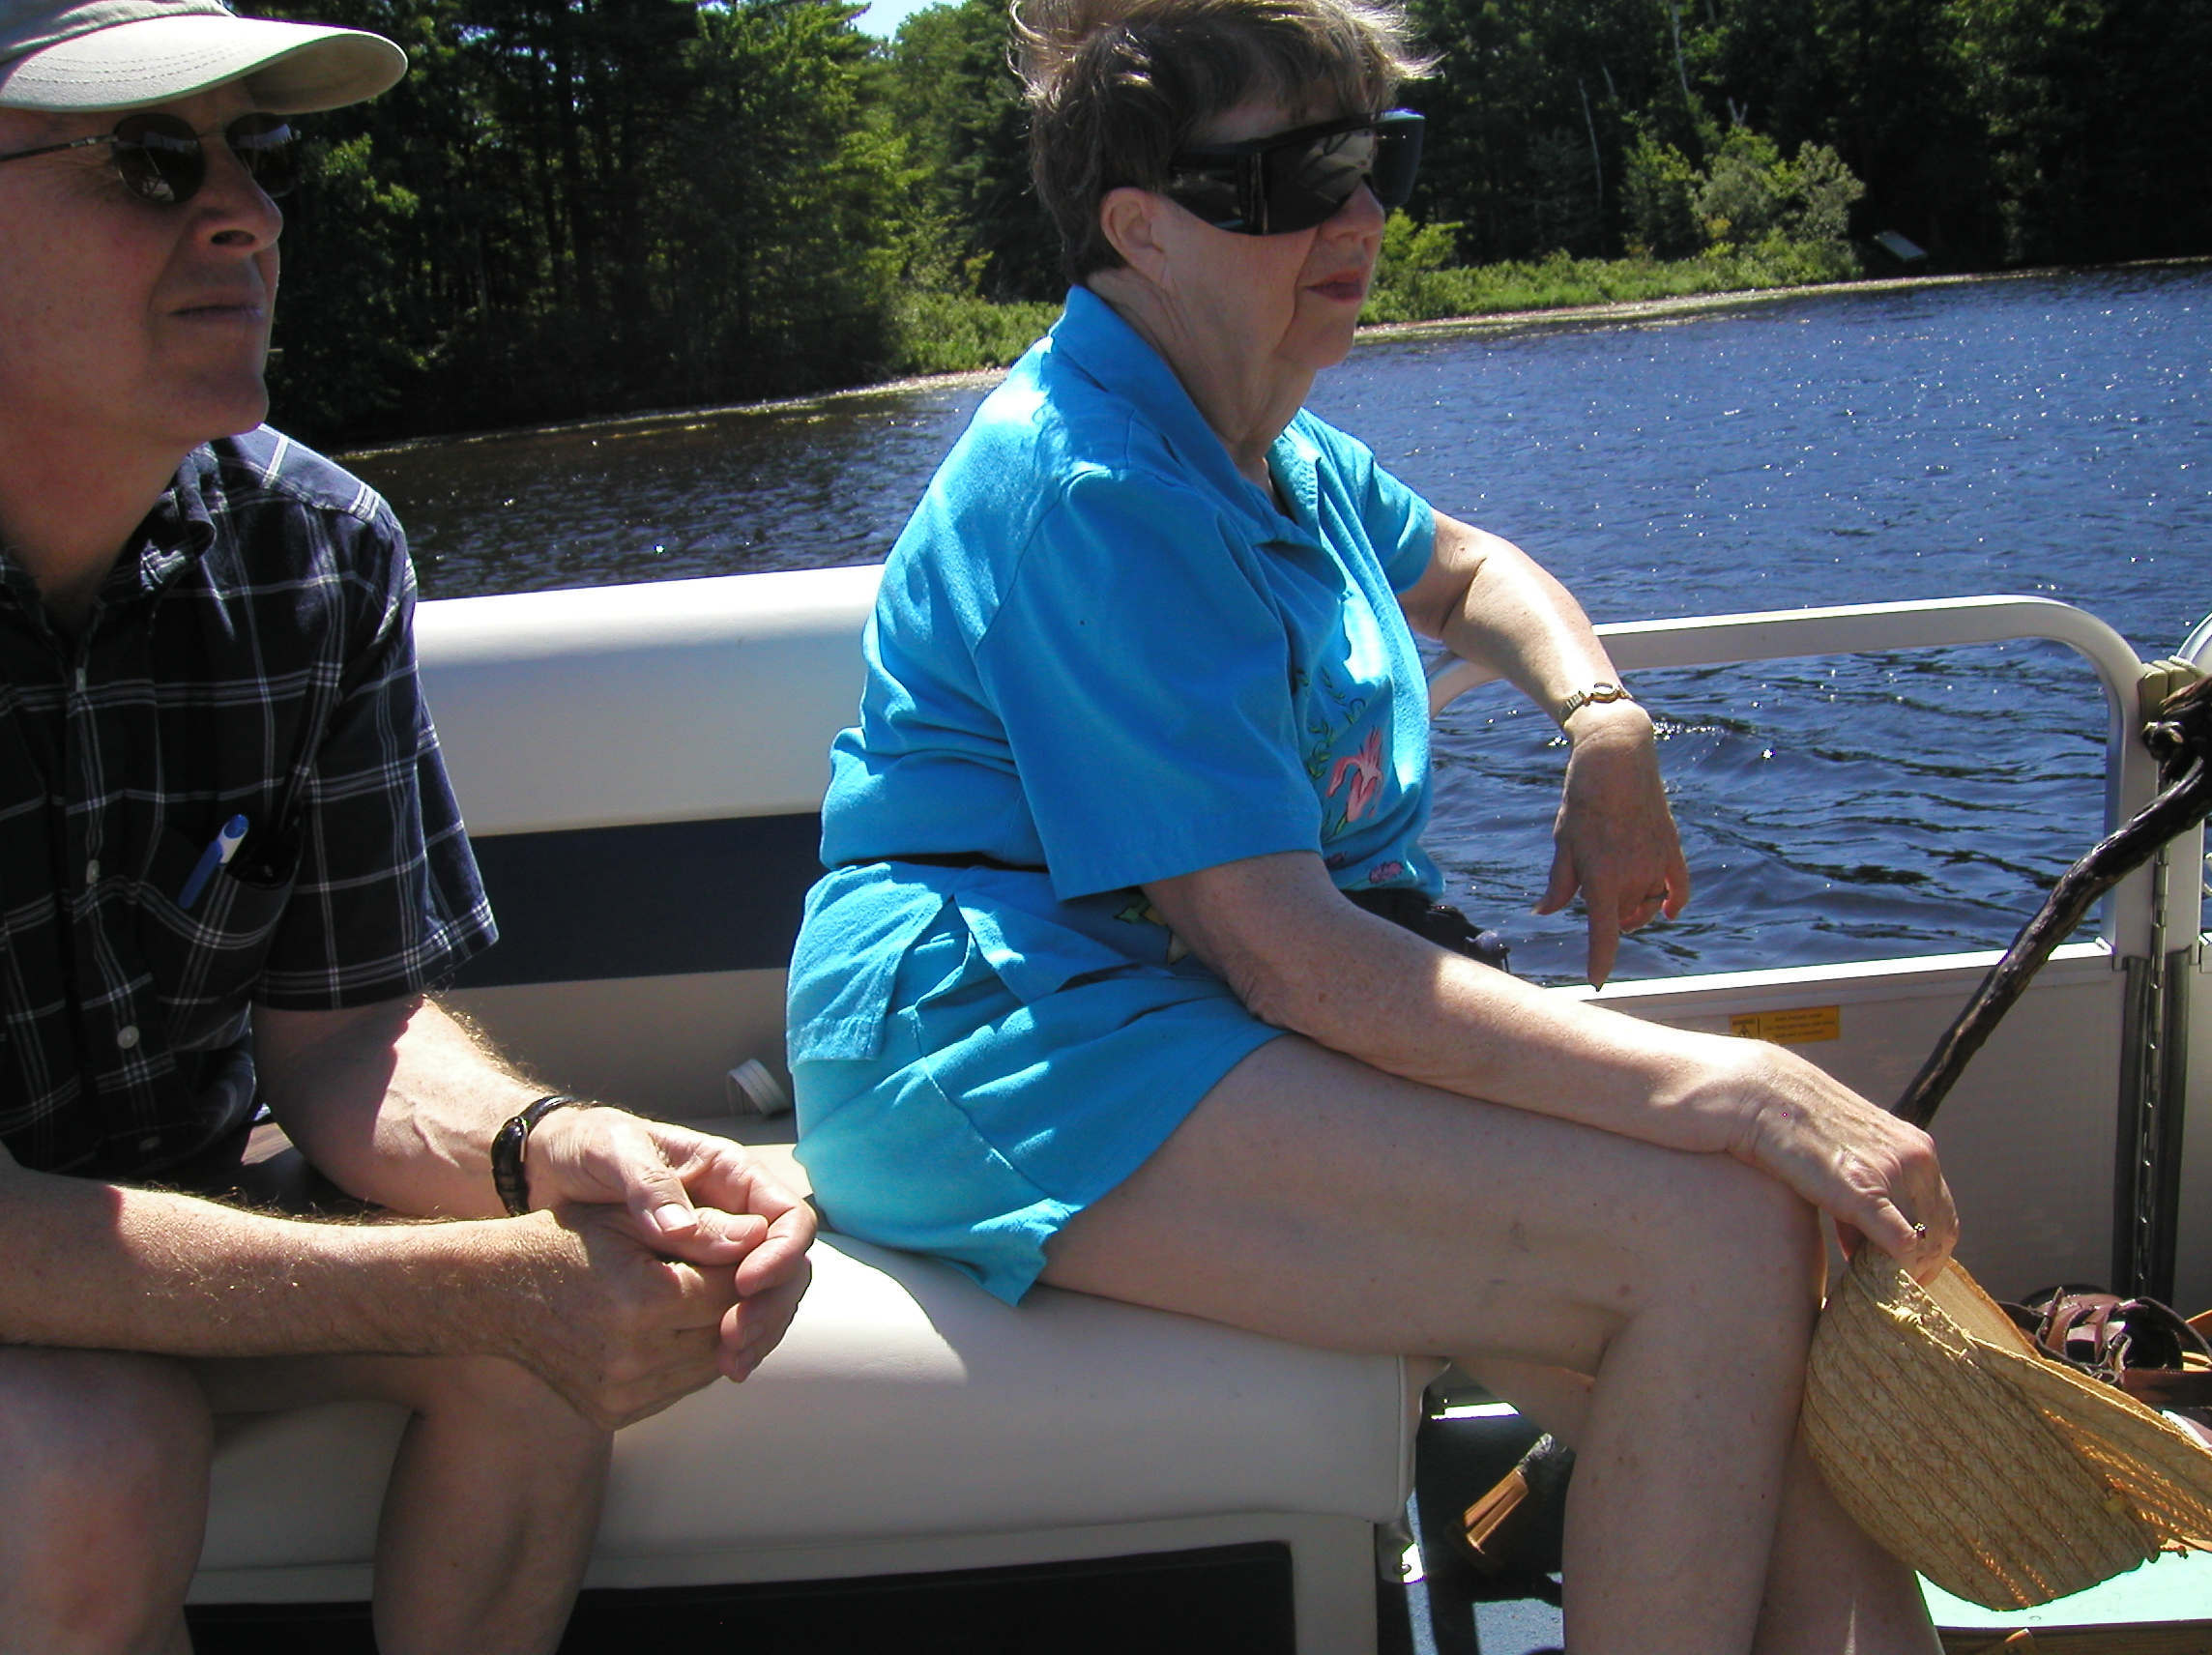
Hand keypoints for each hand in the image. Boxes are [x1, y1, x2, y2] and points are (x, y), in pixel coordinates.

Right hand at [486, 1202, 746, 1429]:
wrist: (498, 1293)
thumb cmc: (567, 1243)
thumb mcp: (629, 1220)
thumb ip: (699, 1228)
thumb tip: (761, 1233)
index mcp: (642, 1302)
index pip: (732, 1289)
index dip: (748, 1265)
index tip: (748, 1248)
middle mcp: (633, 1358)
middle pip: (727, 1331)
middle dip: (741, 1301)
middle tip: (737, 1273)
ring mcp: (622, 1394)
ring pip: (709, 1365)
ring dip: (721, 1333)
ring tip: (711, 1298)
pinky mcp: (614, 1414)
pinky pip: (679, 1387)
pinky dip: (691, 1359)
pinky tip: (683, 1329)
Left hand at [524, 1107, 816, 1376]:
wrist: (545, 1168)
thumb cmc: (584, 1147)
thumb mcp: (613, 1152)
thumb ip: (649, 1186)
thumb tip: (685, 1231)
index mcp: (730, 1175)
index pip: (788, 1218)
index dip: (780, 1255)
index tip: (744, 1285)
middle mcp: (735, 1214)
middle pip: (787, 1265)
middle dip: (772, 1305)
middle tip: (736, 1339)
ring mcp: (717, 1251)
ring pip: (766, 1297)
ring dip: (758, 1332)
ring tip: (730, 1364)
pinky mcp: (694, 1281)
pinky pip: (731, 1314)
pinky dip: (732, 1342)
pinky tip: (717, 1366)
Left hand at [1533, 702, 1690, 986]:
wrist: (1617, 758)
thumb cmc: (1582, 800)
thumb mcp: (1563, 842)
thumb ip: (1559, 884)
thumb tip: (1544, 912)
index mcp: (1602, 877)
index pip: (1604, 932)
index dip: (1600, 960)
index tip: (1598, 981)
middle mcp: (1634, 876)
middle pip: (1623, 917)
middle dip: (1607, 915)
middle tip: (1590, 882)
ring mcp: (1656, 863)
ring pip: (1647, 904)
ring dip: (1633, 907)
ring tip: (1615, 884)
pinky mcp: (1672, 848)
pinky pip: (1678, 888)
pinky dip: (1673, 903)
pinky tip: (1668, 912)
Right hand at [1703, 1040, 1957, 1281]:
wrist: (1750, 1087)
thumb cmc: (1785, 1120)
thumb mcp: (1840, 1150)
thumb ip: (1863, 1184)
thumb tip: (1868, 1236)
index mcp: (1915, 1147)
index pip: (1942, 1218)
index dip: (1921, 1254)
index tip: (1889, 1276)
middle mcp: (1914, 1157)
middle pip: (1940, 1237)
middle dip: (1913, 1271)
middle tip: (1878, 1293)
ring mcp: (1891, 1171)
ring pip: (1922, 1246)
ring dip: (1897, 1276)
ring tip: (1865, 1293)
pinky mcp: (1861, 1189)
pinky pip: (1900, 1242)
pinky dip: (1890, 1272)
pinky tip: (1865, 1288)